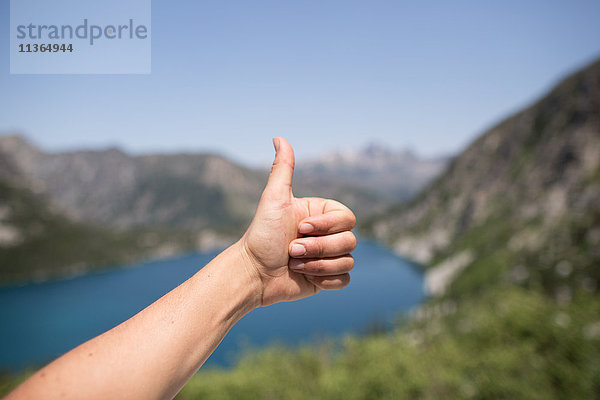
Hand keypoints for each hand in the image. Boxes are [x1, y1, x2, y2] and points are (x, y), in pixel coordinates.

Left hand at [239, 137, 356, 305]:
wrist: (254, 273)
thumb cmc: (262, 235)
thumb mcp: (274, 199)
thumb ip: (282, 168)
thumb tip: (279, 137)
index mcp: (321, 214)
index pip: (347, 218)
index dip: (327, 226)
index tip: (300, 228)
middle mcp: (328, 234)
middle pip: (350, 240)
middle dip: (319, 248)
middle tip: (292, 250)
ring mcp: (329, 257)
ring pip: (348, 260)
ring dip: (318, 265)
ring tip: (294, 264)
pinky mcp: (327, 278)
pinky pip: (344, 280)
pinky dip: (325, 279)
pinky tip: (305, 277)